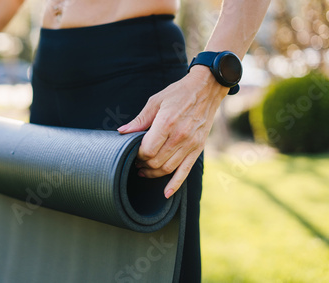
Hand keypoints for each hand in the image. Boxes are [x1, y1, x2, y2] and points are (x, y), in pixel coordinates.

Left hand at [117, 66, 227, 198]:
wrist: (206, 89)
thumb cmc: (178, 93)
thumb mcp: (155, 101)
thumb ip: (139, 120)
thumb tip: (122, 132)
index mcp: (167, 122)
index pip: (147, 150)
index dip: (137, 154)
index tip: (133, 151)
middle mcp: (180, 136)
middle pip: (156, 162)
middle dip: (143, 164)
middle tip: (136, 161)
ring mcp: (191, 144)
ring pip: (168, 169)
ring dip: (153, 173)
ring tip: (144, 170)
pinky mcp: (198, 148)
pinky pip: (185, 171)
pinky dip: (175, 184)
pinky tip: (166, 193)